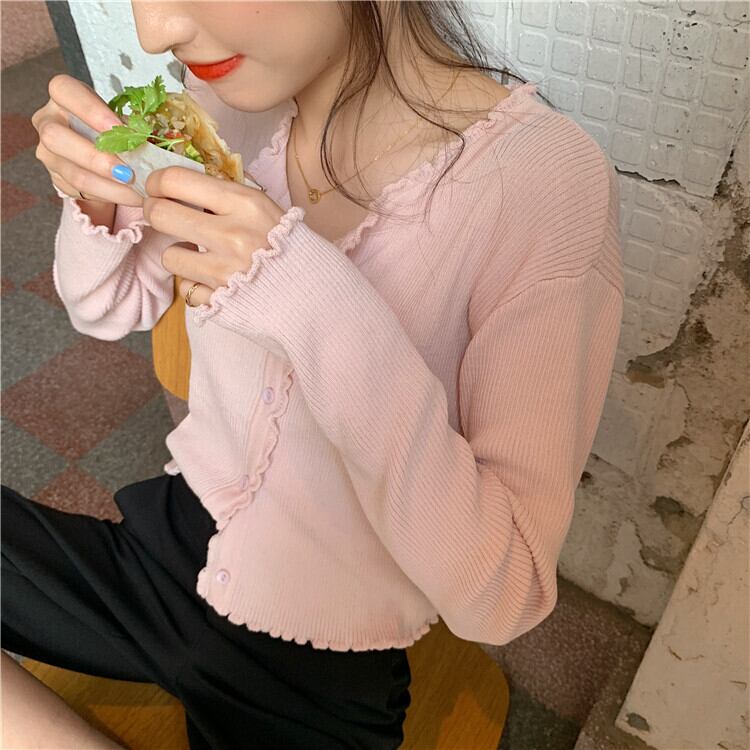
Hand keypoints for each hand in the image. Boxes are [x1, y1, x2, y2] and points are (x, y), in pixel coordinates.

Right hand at [32, 74, 141, 206]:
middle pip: (56, 137)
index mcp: (63, 97)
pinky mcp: (57, 178)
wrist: (101, 154)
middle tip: (127, 172)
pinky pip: (82, 191)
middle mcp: (48, 122)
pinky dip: (111, 195)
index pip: (64, 91)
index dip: (90, 110)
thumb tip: (154, 141)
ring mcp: (48, 153)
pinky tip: (132, 196)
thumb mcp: (119, 119)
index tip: (118, 127)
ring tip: (137, 190)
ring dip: (109, 185)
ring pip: (72, 172)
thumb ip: (129, 125)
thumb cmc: (112, 128)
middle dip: (96, 158)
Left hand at [143, 166, 284, 306]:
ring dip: (178, 255)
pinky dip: (196, 285)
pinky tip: (214, 282)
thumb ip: (227, 198)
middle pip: (161, 214)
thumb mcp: (266, 210)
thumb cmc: (292, 251)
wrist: (318, 298)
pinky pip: (186, 288)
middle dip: (155, 213)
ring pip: (168, 256)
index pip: (177, 180)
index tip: (158, 189)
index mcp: (244, 204)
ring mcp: (224, 271)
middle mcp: (232, 235)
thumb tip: (182, 183)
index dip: (157, 183)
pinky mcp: (220, 301)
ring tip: (198, 256)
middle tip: (163, 216)